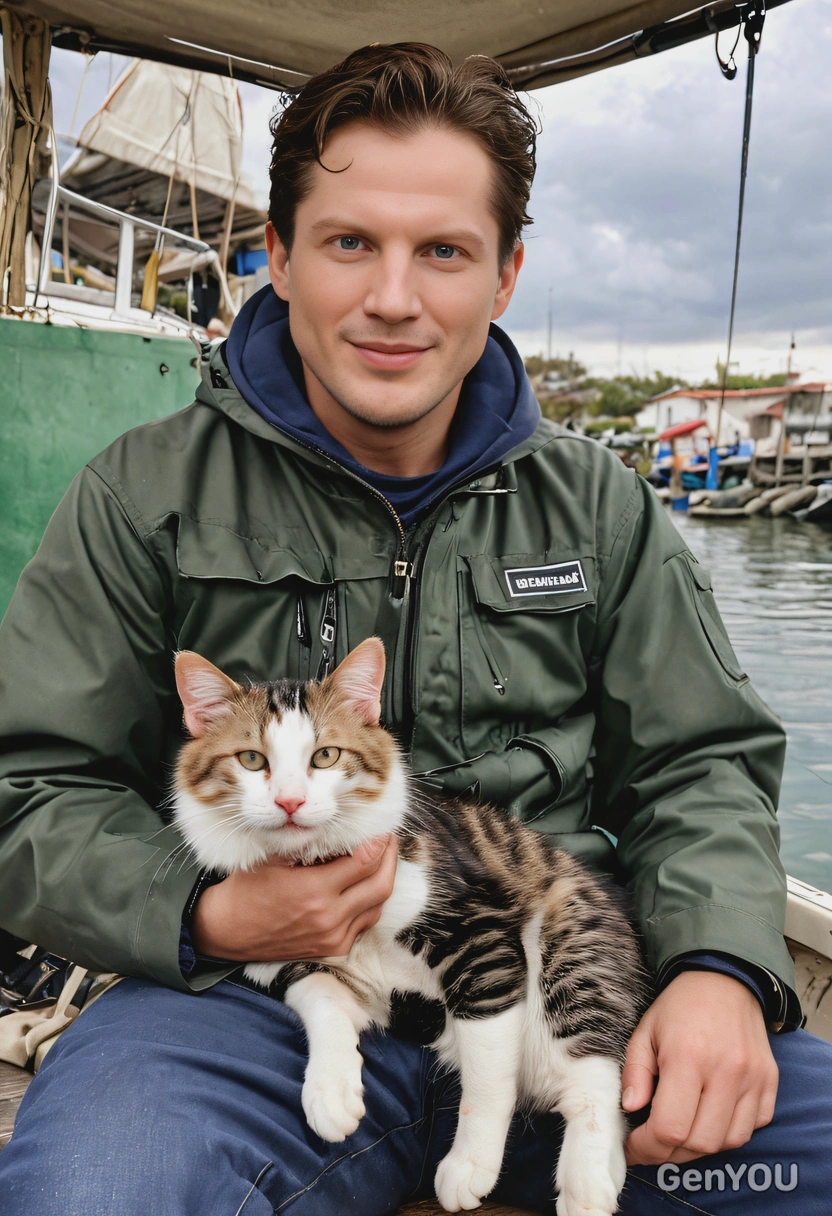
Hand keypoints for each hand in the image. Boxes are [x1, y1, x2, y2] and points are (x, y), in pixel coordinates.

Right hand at [192, 834, 397, 960]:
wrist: (228, 931)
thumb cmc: (249, 888)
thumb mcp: (274, 856)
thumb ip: (306, 840)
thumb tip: (337, 821)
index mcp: (315, 890)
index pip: (365, 861)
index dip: (379, 841)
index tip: (381, 827)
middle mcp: (329, 917)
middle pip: (381, 884)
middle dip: (390, 858)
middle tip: (388, 839)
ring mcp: (334, 936)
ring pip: (377, 905)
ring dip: (382, 880)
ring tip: (380, 859)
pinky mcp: (334, 948)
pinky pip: (365, 922)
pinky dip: (369, 902)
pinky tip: (363, 885)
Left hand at [622, 971, 778, 1164]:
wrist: (724, 981)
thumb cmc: (679, 1007)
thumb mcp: (644, 1031)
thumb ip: (635, 1072)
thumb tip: (631, 1109)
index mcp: (688, 1057)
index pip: (670, 1128)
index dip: (647, 1147)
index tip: (633, 1146)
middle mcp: (726, 1071)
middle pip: (700, 1143)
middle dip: (670, 1152)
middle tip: (653, 1143)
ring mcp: (753, 1079)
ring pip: (728, 1142)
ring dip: (701, 1146)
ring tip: (681, 1132)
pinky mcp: (770, 1082)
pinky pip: (753, 1128)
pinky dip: (729, 1133)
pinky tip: (710, 1117)